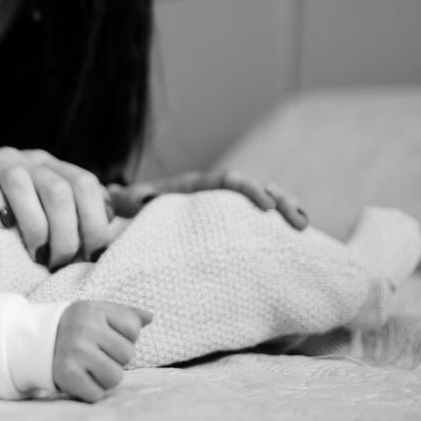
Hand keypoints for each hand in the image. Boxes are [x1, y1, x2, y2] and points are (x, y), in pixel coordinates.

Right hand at [0, 148, 111, 268]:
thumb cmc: (4, 213)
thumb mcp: (47, 212)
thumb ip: (85, 212)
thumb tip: (136, 212)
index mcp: (54, 169)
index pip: (86, 185)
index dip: (94, 223)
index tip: (90, 259)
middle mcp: (28, 160)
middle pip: (58, 189)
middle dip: (64, 233)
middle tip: (56, 265)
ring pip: (21, 181)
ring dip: (34, 223)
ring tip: (34, 255)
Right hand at [52, 300, 151, 402]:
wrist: (37, 340)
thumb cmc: (77, 326)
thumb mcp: (97, 312)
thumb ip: (125, 314)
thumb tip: (150, 317)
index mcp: (94, 310)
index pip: (133, 328)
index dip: (125, 336)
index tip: (107, 336)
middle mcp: (84, 329)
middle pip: (127, 354)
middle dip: (116, 358)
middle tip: (97, 353)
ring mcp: (75, 352)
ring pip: (115, 377)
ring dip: (105, 377)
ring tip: (91, 367)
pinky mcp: (67, 375)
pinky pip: (97, 393)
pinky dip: (92, 391)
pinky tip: (82, 378)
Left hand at [108, 168, 308, 228]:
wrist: (125, 214)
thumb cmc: (126, 210)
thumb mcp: (125, 205)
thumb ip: (124, 200)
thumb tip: (117, 194)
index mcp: (193, 185)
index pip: (226, 180)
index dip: (248, 190)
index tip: (266, 206)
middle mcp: (212, 193)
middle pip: (253, 187)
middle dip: (279, 200)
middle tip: (299, 222)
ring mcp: (223, 209)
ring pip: (261, 202)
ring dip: (286, 210)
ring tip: (303, 226)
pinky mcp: (228, 226)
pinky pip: (255, 224)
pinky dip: (274, 229)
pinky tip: (294, 240)